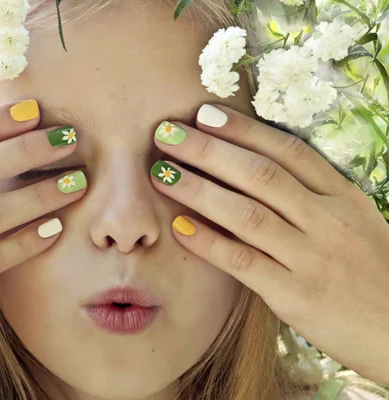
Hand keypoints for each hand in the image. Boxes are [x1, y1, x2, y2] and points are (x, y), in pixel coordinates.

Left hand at [150, 104, 388, 383]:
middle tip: (167, 133)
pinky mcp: (296, 296)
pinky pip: (244, 262)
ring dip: (199, 190)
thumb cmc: (370, 273)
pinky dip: (209, 242)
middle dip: (209, 150)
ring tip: (161, 173)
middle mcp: (328, 221)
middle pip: (261, 174)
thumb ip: (310, 197)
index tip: (203, 114)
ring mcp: (312, 258)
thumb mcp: (352, 224)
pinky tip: (178, 226)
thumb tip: (248, 169)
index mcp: (344, 197)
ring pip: (248, 214)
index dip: (243, 130)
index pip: (288, 151)